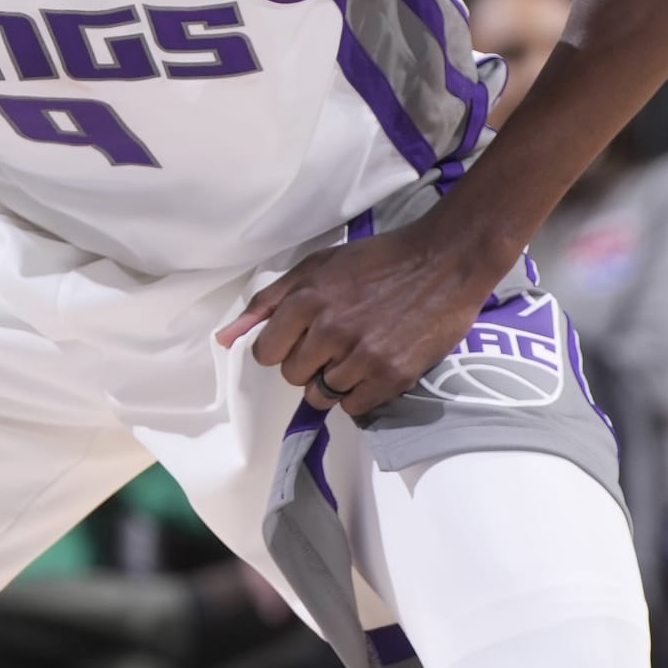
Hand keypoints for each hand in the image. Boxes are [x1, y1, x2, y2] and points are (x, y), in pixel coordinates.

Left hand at [216, 218, 495, 416]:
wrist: (444, 261)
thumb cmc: (376, 260)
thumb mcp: (315, 267)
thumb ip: (266, 302)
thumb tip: (224, 339)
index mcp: (306, 301)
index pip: (265, 353)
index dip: (282, 347)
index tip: (301, 337)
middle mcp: (330, 331)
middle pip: (292, 376)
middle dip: (308, 363)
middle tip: (335, 341)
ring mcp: (363, 356)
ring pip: (321, 395)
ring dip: (334, 379)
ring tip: (357, 352)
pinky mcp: (393, 376)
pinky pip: (353, 407)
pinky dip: (359, 394)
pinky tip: (374, 366)